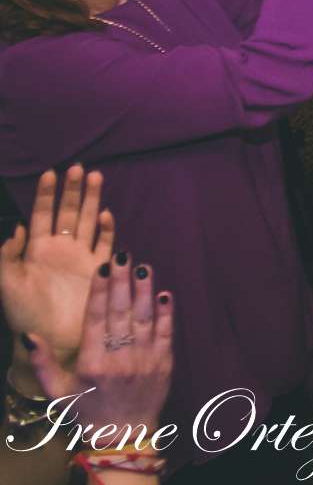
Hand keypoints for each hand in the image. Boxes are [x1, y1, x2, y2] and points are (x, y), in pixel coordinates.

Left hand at [0, 167, 112, 378]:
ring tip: (95, 176)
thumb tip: (18, 228)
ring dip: (91, 200)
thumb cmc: (25, 314)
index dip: (46, 195)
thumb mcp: (6, 285)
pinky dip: (106, 228)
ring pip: (87, 221)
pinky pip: (104, 243)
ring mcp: (80, 258)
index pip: (42, 215)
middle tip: (79, 168)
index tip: (50, 173)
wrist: (52, 340)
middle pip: (67, 213)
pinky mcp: (98, 269)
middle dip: (72, 190)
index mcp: (36, 251)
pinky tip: (105, 214)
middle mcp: (60, 250)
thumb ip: (7, 258)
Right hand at [28, 256, 172, 442]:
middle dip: (122, 281)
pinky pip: (167, 333)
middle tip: (123, 254)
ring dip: (145, 290)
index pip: (96, 318)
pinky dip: (167, 312)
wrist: (122, 436)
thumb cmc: (85, 410)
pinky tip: (165, 292)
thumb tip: (28, 335)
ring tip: (143, 266)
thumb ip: (42, 362)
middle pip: (121, 312)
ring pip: (146, 318)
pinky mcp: (164, 363)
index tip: (102, 267)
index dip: (99, 290)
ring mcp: (145, 360)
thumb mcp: (57, 390)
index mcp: (92, 362)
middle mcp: (119, 358)